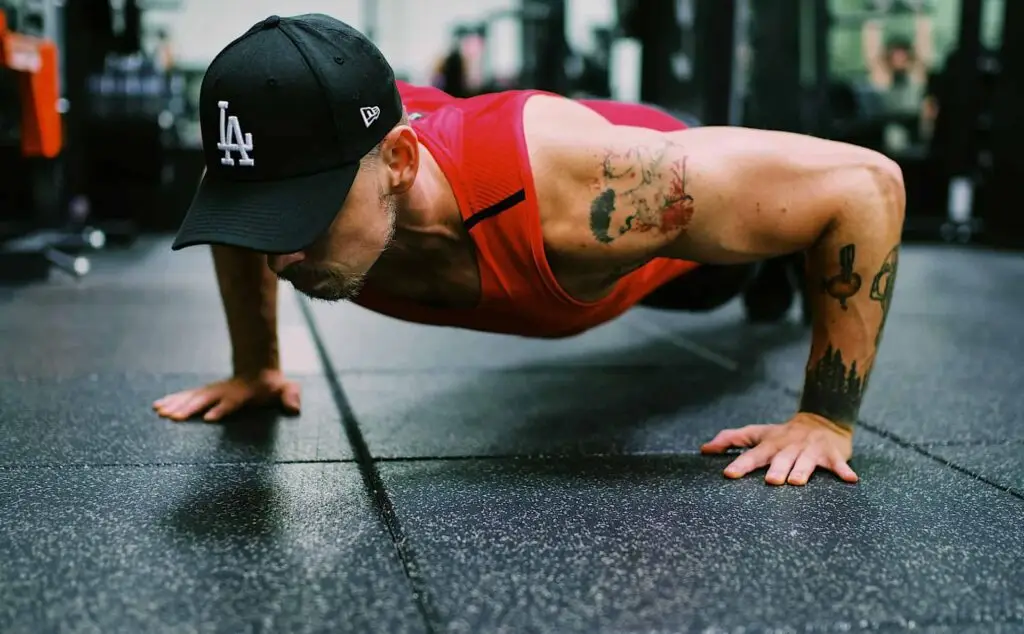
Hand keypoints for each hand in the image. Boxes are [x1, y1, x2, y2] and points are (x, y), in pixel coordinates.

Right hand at [152, 370, 300, 421]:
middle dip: (189, 409)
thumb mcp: (286, 390)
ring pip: (191, 398)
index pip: (231, 403)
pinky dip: (171, 401)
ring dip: (175, 405)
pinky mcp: (203, 394)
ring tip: (159, 412)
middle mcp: (223, 392)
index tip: (209, 418)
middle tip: (173, 418)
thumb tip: (295, 408)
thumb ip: (290, 397)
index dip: (221, 410)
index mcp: (242, 395)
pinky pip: (185, 397)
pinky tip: (157, 407)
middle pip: (205, 400)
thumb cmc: (272, 387)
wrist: (258, 372)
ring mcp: (212, 392)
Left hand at [701, 413, 857, 485]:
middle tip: (771, 481)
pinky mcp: (832, 453)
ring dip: (802, 470)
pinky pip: (838, 463)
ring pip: (806, 461)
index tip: (729, 473)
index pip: (753, 454)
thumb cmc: (783, 434)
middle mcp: (789, 446)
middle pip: (781, 458)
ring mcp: (811, 449)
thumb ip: (730, 439)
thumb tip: (704, 449)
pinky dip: (844, 470)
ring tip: (797, 482)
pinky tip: (850, 480)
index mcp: (770, 444)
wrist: (822, 419)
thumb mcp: (757, 433)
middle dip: (776, 468)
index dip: (741, 463)